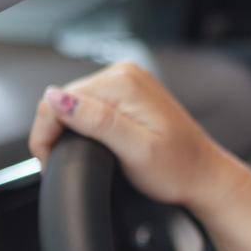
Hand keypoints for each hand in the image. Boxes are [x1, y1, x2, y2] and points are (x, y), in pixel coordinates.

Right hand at [27, 61, 243, 213]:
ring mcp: (128, 82)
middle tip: (60, 164)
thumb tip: (56, 97)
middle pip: (63, 99)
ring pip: (74, 103)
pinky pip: (91, 105)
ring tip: (78, 157)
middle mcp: (125, 74)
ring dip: (68, 130)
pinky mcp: (129, 94)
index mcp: (124, 82)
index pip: (57, 99)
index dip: (45, 134)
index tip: (49, 162)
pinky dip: (83, 126)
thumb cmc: (179, 169)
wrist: (205, 176)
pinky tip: (92, 144)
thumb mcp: (136, 150)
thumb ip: (97, 122)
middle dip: (55, 132)